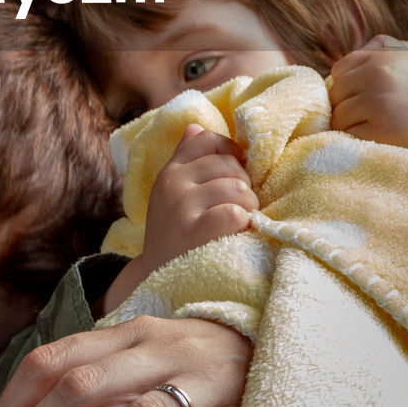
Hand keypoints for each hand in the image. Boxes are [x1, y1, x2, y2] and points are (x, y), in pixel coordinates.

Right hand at [104, 125, 256, 312]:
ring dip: (249, 206)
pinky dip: (243, 224)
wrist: (158, 278)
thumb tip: (195, 127)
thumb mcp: (171, 194)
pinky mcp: (193, 233)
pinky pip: (235, 214)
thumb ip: (184, 160)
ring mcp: (181, 207)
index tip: (238, 170)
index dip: (231, 150)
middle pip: (229, 165)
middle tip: (242, 206)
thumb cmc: (174, 233)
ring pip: (237, 189)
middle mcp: (173, 184)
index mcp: (170, 171)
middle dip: (244, 185)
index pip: (207, 140)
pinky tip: (236, 234)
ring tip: (242, 221)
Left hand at [329, 35, 407, 151]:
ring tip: (371, 129)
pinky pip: (349, 136)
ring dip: (350, 126)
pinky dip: (357, 141)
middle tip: (364, 117)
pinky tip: (375, 139)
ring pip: (339, 117)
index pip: (339, 70)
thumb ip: (384, 47)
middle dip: (346, 107)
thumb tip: (358, 48)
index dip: (346, 87)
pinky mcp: (382, 130)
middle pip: (336, 95)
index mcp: (382, 58)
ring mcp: (379, 103)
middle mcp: (378, 76)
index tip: (358, 98)